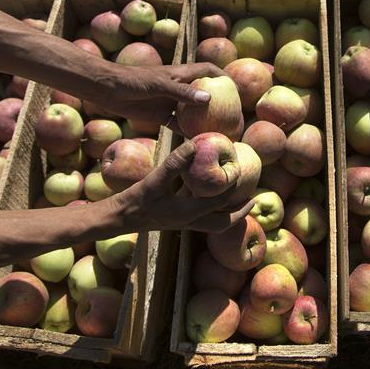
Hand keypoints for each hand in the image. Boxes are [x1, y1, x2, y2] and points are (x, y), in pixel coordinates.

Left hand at [100, 63, 224, 126]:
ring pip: (193, 112)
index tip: (236, 89)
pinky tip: (197, 143)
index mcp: (182, 74)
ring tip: (219, 132)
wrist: (108, 90)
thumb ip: (182, 92)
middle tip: (232, 117)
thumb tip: (209, 100)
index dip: (223, 77)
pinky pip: (179, 125)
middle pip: (204, 94)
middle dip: (218, 103)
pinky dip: (188, 132)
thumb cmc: (133, 81)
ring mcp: (171, 102)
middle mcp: (179, 88)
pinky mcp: (161, 116)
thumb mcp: (159, 84)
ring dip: (204, 120)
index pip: (208, 71)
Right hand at [118, 140, 253, 232]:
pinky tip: (204, 192)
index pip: (221, 203)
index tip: (244, 175)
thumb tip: (195, 144)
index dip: (234, 189)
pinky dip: (208, 207)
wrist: (117, 219)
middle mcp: (189, 221)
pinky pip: (199, 215)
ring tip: (235, 197)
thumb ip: (175, 164)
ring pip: (212, 222)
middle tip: (253, 201)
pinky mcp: (174, 219)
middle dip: (239, 214)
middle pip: (223, 224)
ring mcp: (182, 222)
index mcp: (189, 213)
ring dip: (226, 212)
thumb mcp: (155, 180)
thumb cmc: (135, 201)